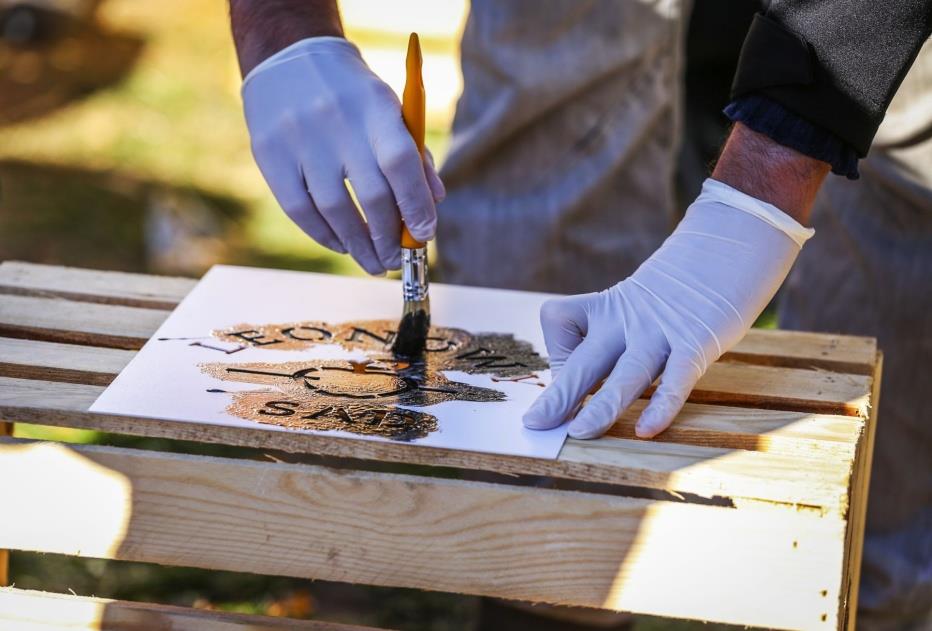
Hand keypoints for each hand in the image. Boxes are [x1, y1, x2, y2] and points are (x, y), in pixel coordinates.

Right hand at [241, 37, 444, 274]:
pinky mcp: (269, 153)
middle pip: (372, 195)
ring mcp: (299, 138)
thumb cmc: (354, 96)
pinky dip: (324, 235)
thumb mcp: (389, 109)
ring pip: (334, 210)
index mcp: (376, 107)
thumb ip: (413, 154)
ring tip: (373, 262)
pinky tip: (341, 245)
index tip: (423, 236)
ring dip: (358, 246)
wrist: (289, 57)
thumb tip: (433, 203)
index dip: (416, 206)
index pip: (402, 164)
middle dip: (388, 238)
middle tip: (396, 261)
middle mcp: (337, 121)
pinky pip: (300, 209)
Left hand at [523, 178, 813, 438]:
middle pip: (585, 360)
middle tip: (535, 423)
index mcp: (605, 307)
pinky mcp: (697, 341)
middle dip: (559, 395)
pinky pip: (676, 378)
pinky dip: (662, 405)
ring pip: (626, 375)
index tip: (566, 377)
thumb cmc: (678, 288)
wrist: (729, 242)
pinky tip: (646, 429)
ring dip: (601, 406)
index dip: (556, 353)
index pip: (559, 323)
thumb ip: (613, 339)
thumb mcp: (633, 303)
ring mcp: (661, 331)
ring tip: (580, 432)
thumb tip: (589, 391)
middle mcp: (625, 320)